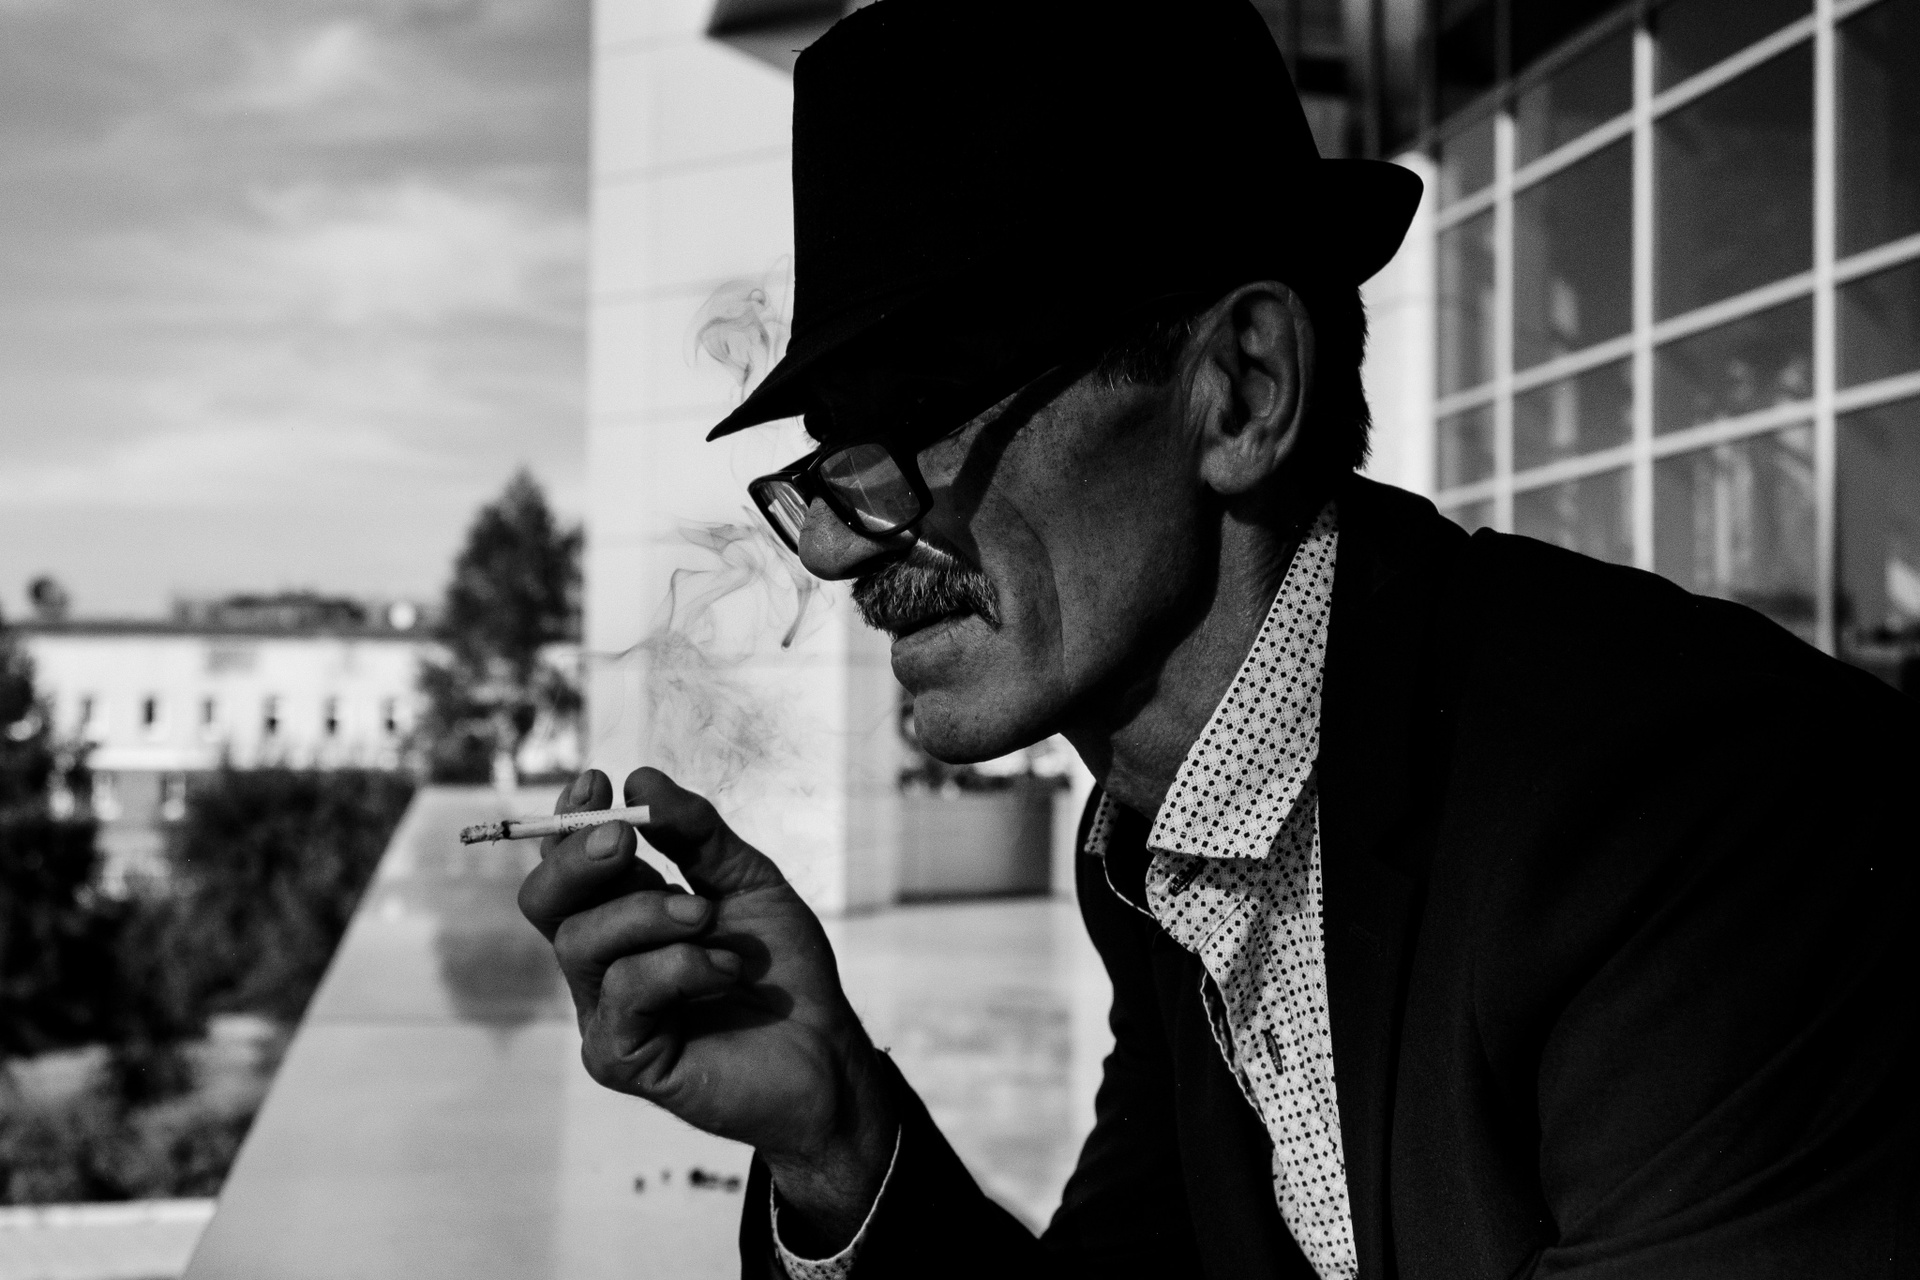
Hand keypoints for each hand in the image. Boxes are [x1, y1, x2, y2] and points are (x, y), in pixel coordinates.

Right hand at [518, 767, 897, 1247]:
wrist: (826, 1051)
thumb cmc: (782, 970)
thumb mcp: (748, 882)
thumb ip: (697, 833)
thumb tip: (640, 780)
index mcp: (622, 914)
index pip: (567, 864)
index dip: (570, 820)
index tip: (597, 782)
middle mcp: (601, 962)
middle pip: (544, 901)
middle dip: (576, 860)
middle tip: (623, 840)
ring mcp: (604, 1012)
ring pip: (581, 942)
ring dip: (649, 914)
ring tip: (707, 917)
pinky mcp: (619, 1059)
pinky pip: (624, 992)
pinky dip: (680, 967)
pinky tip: (726, 971)